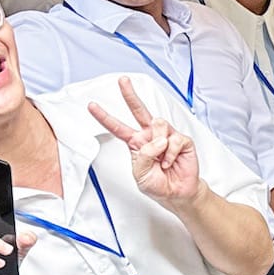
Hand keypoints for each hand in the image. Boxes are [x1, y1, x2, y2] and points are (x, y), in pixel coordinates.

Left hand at [89, 78, 203, 203]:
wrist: (178, 193)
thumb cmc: (157, 185)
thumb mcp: (140, 175)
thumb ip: (142, 156)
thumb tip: (157, 139)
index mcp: (136, 143)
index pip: (117, 127)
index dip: (104, 116)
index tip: (92, 106)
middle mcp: (150, 136)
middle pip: (138, 110)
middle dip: (130, 94)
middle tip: (122, 81)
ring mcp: (166, 136)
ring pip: (158, 123)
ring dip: (158, 144)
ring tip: (161, 160)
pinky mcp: (181, 140)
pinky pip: (173, 139)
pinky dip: (170, 154)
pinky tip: (170, 162)